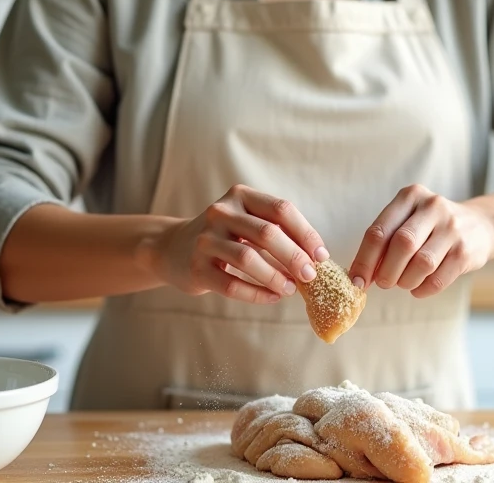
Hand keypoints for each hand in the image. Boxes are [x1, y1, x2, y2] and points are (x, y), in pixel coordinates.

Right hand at [140, 184, 329, 303]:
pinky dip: (257, 294)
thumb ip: (277, 232)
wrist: (172, 249)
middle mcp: (221, 212)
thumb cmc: (223, 236)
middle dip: (295, 257)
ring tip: (290, 289)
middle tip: (310, 276)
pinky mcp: (196, 267)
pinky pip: (231, 284)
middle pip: (268, 233)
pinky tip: (272, 297)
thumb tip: (316, 258)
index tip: (322, 255)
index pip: (281, 210)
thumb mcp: (246, 222)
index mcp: (241, 195)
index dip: (306, 233)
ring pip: (248, 259)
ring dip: (276, 277)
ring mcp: (205, 239)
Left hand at [348, 184, 493, 297]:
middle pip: (401, 244)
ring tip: (403, 283)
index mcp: (410, 196)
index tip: (357, 280)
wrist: (481, 225)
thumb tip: (361, 275)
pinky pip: (438, 279)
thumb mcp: (409, 220)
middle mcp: (433, 207)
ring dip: (405, 281)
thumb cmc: (432, 226)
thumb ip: (385, 240)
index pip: (379, 230)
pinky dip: (423, 290)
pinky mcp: (466, 251)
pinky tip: (418, 288)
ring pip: (421, 263)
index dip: (364, 259)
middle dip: (386, 271)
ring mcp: (452, 228)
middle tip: (383, 283)